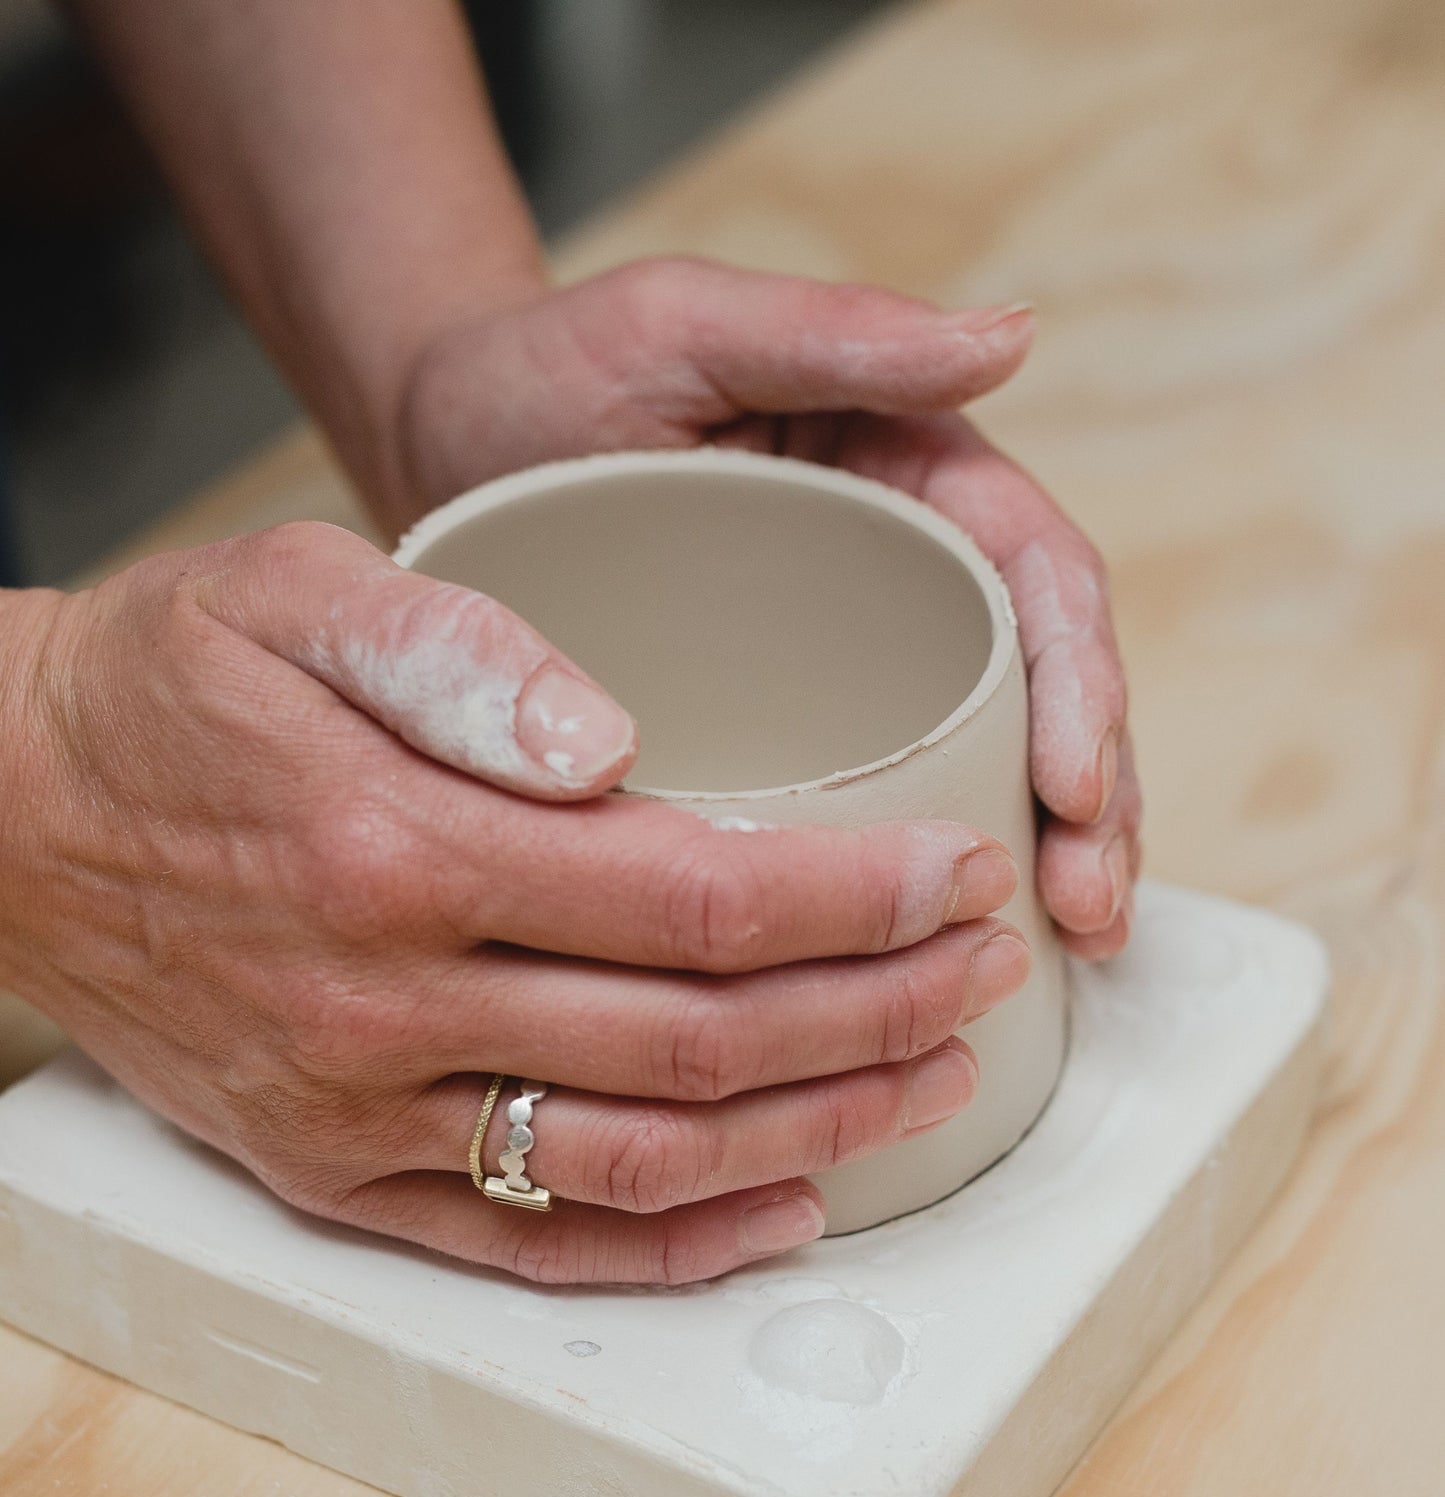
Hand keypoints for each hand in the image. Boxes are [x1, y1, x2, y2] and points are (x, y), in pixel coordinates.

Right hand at [0, 523, 1029, 1283]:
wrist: (9, 820)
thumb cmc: (169, 690)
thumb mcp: (289, 593)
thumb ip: (455, 648)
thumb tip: (610, 738)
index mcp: (400, 843)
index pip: (698, 894)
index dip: (859, 896)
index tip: (962, 870)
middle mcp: (387, 1000)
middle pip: (701, 1040)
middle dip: (878, 1010)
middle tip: (986, 972)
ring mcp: (360, 1109)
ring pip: (638, 1160)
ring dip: (812, 1134)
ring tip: (933, 1083)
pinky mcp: (332, 1172)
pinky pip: (523, 1242)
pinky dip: (670, 1247)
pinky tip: (783, 1213)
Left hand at [397, 259, 1141, 956]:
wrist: (437, 445)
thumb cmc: (557, 368)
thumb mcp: (690, 328)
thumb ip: (841, 332)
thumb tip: (1018, 336)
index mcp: (912, 479)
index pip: (1039, 585)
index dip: (1081, 690)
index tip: (1079, 796)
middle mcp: (899, 579)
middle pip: (1041, 693)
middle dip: (1092, 806)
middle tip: (1088, 911)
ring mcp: (844, 663)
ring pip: (983, 764)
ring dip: (1041, 857)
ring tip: (1071, 950)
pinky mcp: (781, 729)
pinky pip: (875, 805)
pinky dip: (922, 881)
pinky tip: (939, 957)